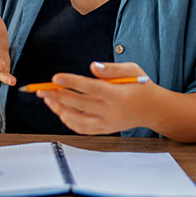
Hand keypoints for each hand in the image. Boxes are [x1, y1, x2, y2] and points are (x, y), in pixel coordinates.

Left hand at [37, 62, 155, 134]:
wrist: (154, 109)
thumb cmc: (142, 86)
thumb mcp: (132, 70)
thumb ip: (112, 68)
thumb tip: (92, 67)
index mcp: (118, 95)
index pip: (90, 88)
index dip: (72, 82)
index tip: (55, 78)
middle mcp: (111, 111)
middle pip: (79, 104)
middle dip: (57, 96)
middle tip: (41, 89)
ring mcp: (107, 123)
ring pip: (77, 120)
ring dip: (59, 110)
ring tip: (48, 99)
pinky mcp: (105, 129)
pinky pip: (82, 128)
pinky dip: (68, 121)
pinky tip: (59, 110)